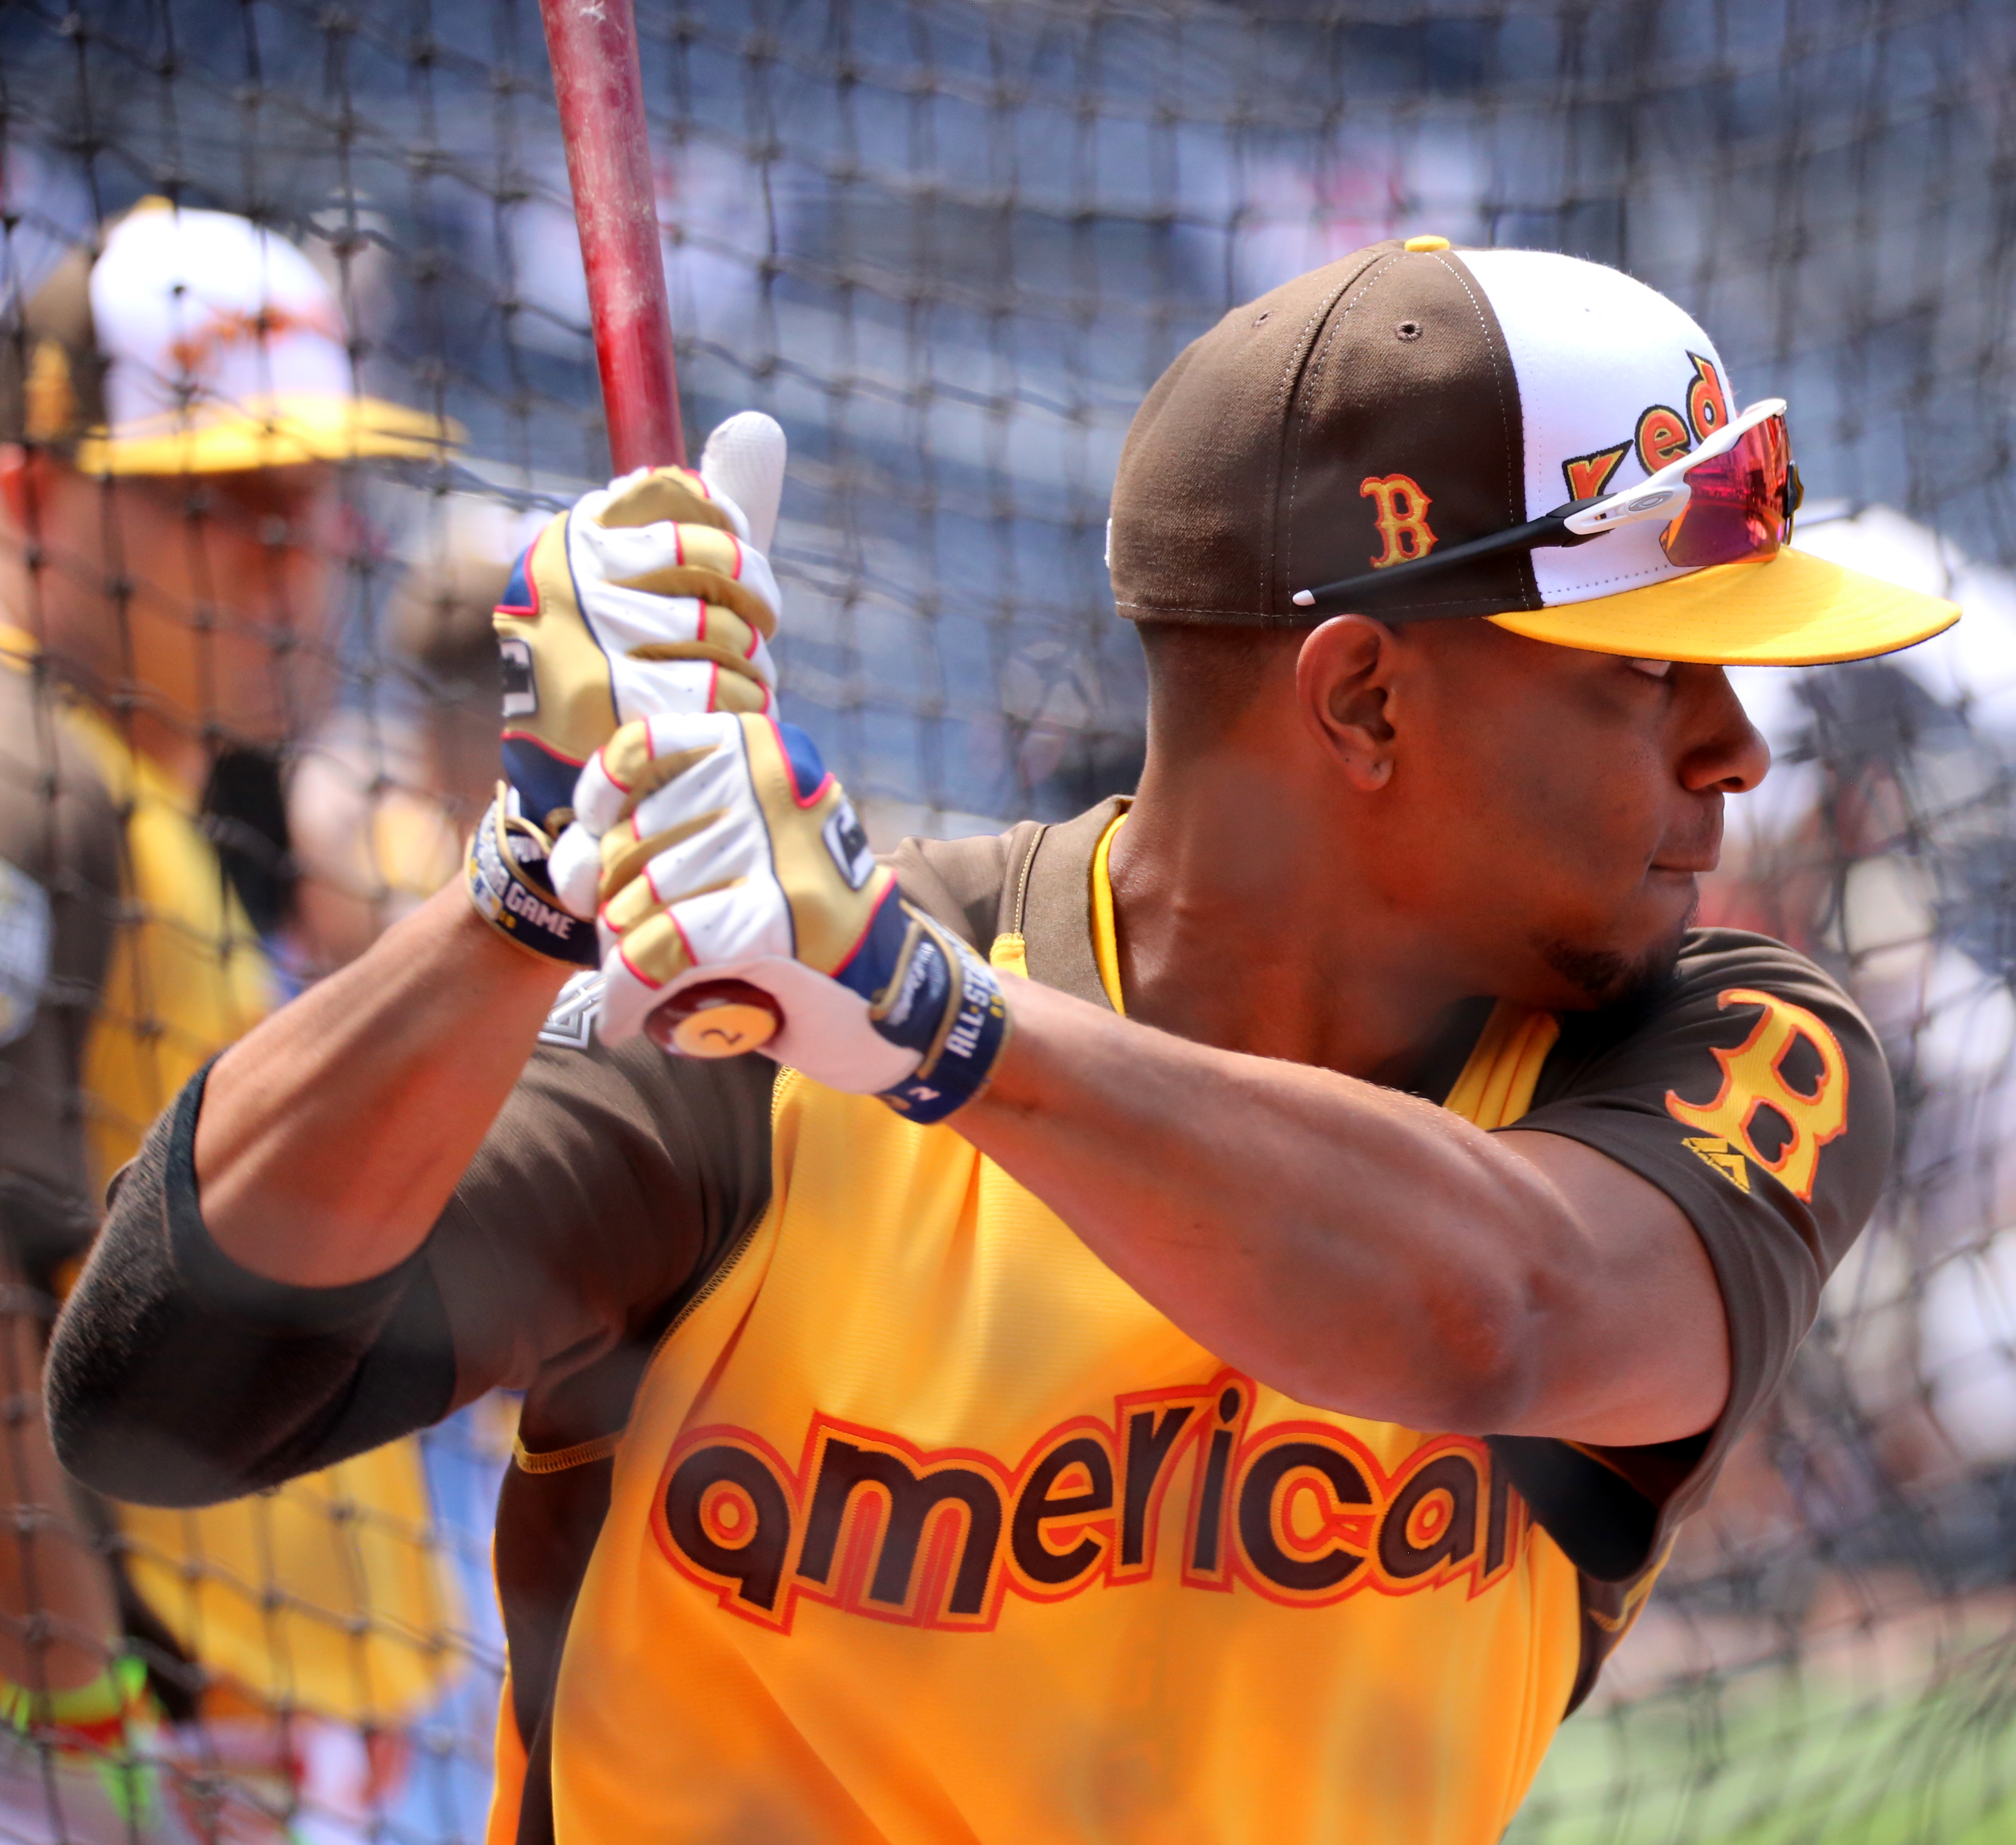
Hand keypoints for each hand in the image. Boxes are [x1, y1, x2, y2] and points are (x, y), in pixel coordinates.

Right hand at [492, 412, 786, 835]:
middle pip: (714, 562)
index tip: (743, 566)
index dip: (730, 529)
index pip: (677, 492)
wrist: (561, 764)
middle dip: (757, 602)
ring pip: (722, 630)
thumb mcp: (649, 579)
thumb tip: (761, 425)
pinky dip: (742, 702)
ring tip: (747, 678)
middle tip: (759, 629)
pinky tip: (735, 712)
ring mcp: (591, 633)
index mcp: (580, 532)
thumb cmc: (620, 658)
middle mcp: (576, 572)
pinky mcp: (616, 697)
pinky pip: (716, 687)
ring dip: (754, 661)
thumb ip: (704, 515)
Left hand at [555, 712, 1011, 1121]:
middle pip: (632, 839)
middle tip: (620, 944)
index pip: (645, 747)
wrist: (901, 998)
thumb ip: (681, 830)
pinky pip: (665, 952)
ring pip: (641, 901)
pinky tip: (624, 1022)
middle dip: (604, 903)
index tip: (592, 849)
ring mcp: (781, 852)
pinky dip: (630, 993)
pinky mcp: (781, 922)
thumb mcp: (756, 847)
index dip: (600, 801)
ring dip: (616, 957)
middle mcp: (775, 786)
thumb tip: (571, 857)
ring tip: (630, 984)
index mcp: (768, 752)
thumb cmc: (808, 926)